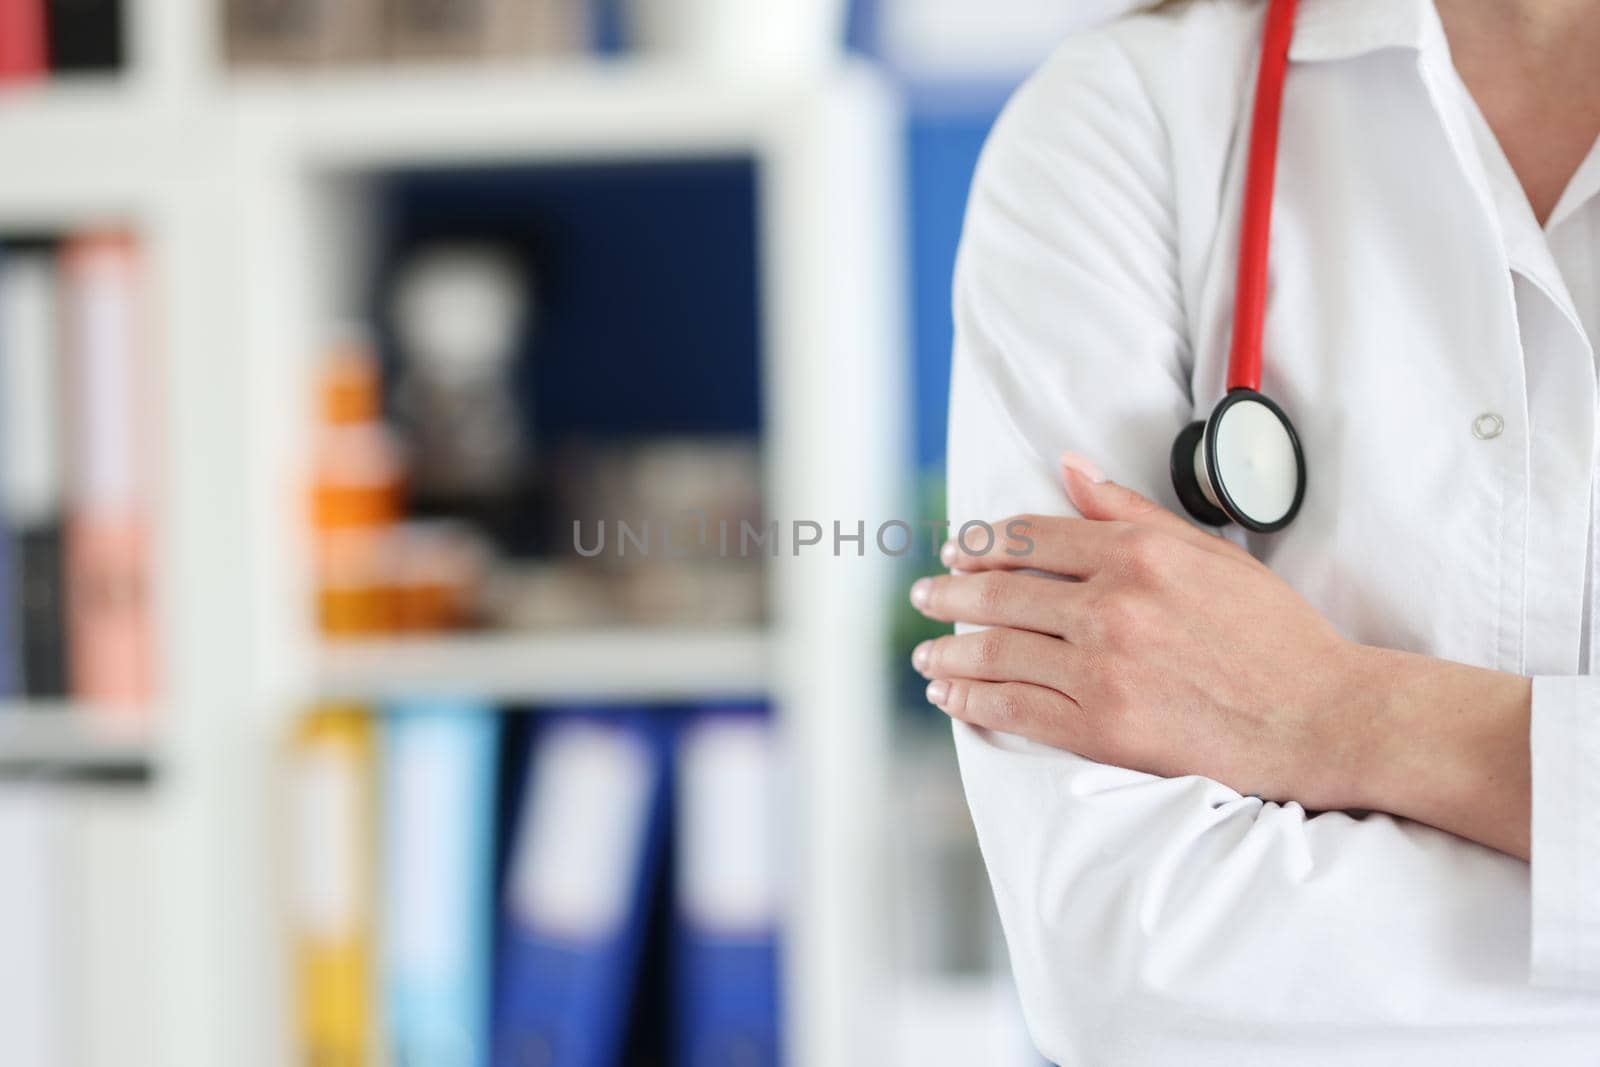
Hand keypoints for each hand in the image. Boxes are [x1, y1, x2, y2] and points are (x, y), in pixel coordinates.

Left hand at [911, 453, 1377, 811]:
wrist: (1317, 717)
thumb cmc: (1272, 633)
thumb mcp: (1207, 553)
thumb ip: (1129, 510)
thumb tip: (1069, 467)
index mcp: (1136, 555)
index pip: (1030, 539)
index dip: (981, 545)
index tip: (956, 552)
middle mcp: (1110, 608)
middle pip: (999, 594)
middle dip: (949, 595)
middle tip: (923, 597)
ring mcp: (1102, 671)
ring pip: (997, 652)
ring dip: (949, 651)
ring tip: (927, 653)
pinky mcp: (1101, 728)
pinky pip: (1014, 710)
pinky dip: (972, 700)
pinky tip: (951, 696)